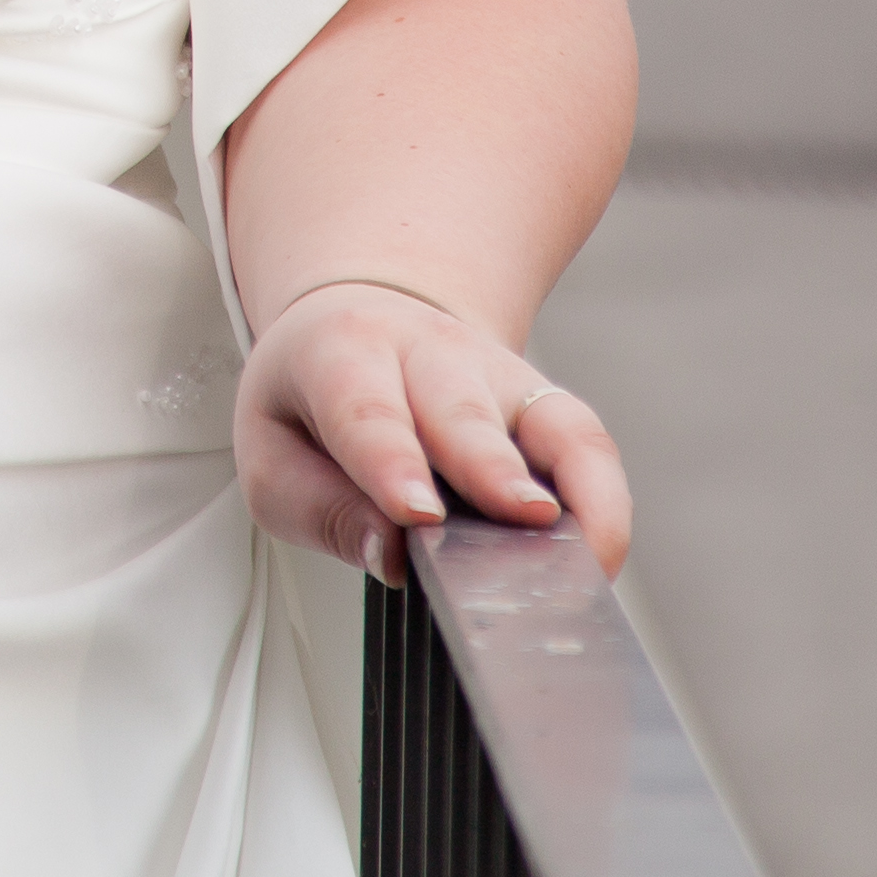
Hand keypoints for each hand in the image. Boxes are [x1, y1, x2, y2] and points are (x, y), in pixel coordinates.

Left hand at [231, 278, 630, 583]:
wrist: (358, 320)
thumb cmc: (311, 402)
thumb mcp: (271, 453)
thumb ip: (319, 507)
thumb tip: (393, 555)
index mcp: (342, 351)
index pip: (367, 409)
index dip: (394, 463)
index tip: (419, 515)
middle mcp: (430, 352)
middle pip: (464, 413)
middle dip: (492, 468)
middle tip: (522, 520)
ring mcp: (498, 374)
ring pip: (547, 423)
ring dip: (576, 488)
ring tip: (587, 554)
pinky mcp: (545, 404)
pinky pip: (588, 446)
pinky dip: (605, 501)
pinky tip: (601, 555)